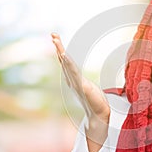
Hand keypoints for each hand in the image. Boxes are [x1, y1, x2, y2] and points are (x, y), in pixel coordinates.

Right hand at [51, 33, 109, 151]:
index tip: (56, 40)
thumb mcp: (89, 89)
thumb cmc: (95, 103)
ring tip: (56, 41)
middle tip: (53, 34)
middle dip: (58, 47)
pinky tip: (64, 55)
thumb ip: (84, 84)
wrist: (98, 116)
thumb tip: (84, 83)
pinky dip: (68, 63)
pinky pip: (74, 73)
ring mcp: (76, 83)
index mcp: (74, 79)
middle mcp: (73, 80)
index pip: (66, 63)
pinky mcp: (82, 86)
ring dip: (61, 52)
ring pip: (67, 65)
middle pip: (64, 61)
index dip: (61, 51)